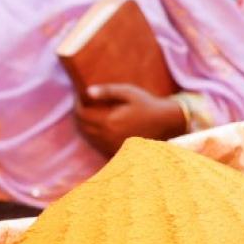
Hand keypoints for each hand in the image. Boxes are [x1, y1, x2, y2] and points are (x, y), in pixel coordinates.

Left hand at [73, 83, 189, 156]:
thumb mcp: (128, 93)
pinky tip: (98, 125)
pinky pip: (97, 145)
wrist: (165, 123)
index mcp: (109, 122)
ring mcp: (112, 146)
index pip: (82, 115)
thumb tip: (88, 92)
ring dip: (85, 125)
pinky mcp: (117, 152)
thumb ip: (108, 91)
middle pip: (82, 127)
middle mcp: (108, 137)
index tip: (80, 96)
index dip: (77, 105)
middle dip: (79, 115)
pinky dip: (94, 135)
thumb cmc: (147, 104)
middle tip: (82, 104)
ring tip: (89, 112)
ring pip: (88, 137)